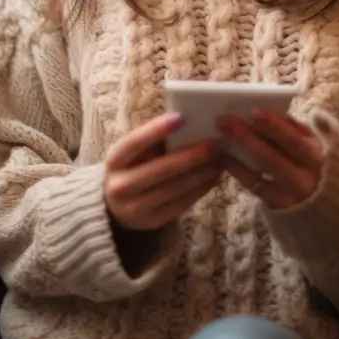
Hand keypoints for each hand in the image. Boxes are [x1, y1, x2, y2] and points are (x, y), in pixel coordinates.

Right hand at [105, 112, 225, 231]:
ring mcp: (135, 207)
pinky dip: (201, 188)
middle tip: (218, 143)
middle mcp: (120, 186)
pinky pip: (182, 203)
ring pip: (175, 188)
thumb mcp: (133, 153)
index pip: (135, 143)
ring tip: (223, 158)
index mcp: (114, 161)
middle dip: (193, 155)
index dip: (156, 130)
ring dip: (203, 172)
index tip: (181, 117)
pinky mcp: (152, 221)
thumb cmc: (131, 167)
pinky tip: (214, 176)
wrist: (115, 208)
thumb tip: (188, 121)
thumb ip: (153, 140)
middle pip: (161, 169)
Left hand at [216, 110, 323, 209]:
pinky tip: (224, 158)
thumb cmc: (305, 159)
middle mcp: (305, 176)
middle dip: (246, 138)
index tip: (252, 111)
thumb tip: (266, 109)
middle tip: (224, 121)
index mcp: (313, 154)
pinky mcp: (277, 203)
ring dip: (239, 153)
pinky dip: (238, 170)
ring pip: (262, 171)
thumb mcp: (307, 143)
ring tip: (220, 137)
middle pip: (272, 157)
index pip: (293, 139)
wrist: (316, 197)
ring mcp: (291, 193)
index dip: (274, 126)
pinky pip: (255, 185)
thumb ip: (291, 128)